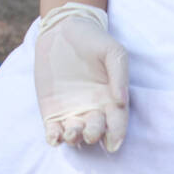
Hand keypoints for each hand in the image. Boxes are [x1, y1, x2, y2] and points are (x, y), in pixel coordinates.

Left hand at [33, 2, 128, 151]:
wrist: (62, 30)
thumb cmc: (93, 41)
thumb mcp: (113, 51)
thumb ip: (119, 74)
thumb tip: (121, 100)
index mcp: (111, 100)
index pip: (117, 123)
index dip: (116, 135)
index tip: (112, 143)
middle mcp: (93, 111)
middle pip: (96, 132)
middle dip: (94, 135)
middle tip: (91, 133)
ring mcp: (72, 112)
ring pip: (75, 135)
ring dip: (74, 139)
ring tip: (72, 133)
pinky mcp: (52, 112)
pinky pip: (54, 131)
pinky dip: (54, 138)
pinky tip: (54, 137)